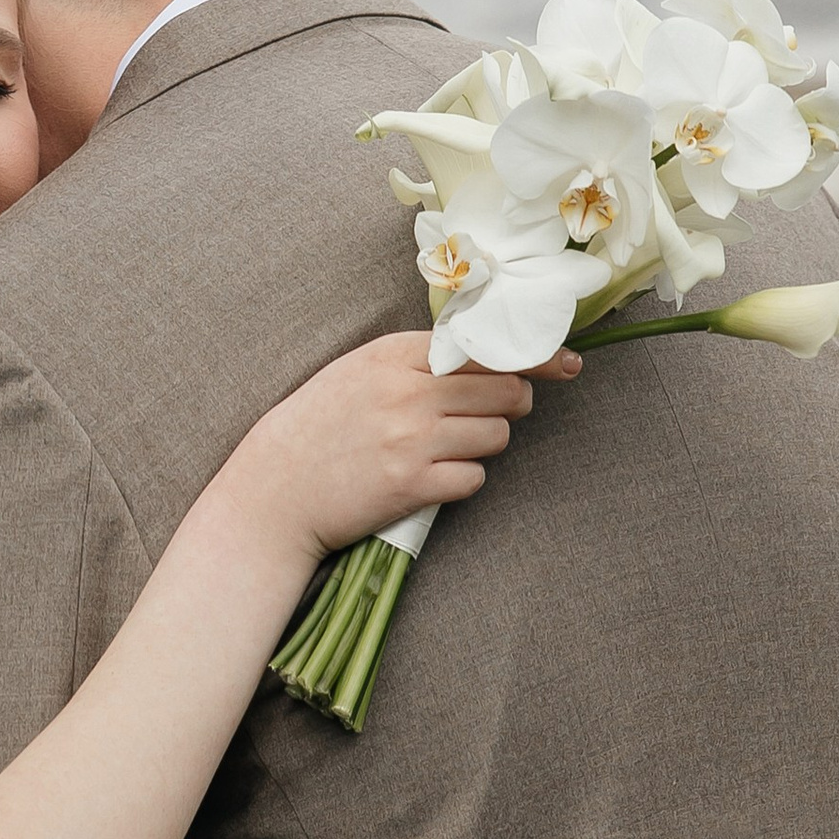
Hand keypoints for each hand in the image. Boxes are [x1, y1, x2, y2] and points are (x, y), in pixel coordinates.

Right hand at [226, 331, 577, 565]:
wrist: (275, 489)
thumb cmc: (317, 427)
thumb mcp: (357, 371)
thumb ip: (415, 360)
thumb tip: (484, 359)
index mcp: (393, 354)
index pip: (485, 349)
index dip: (532, 357)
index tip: (564, 363)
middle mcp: (408, 392)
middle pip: (504, 391)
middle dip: (512, 403)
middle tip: (495, 411)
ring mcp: (412, 440)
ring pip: (496, 435)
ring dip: (485, 443)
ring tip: (451, 447)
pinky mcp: (412, 486)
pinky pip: (474, 478)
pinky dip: (463, 479)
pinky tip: (435, 477)